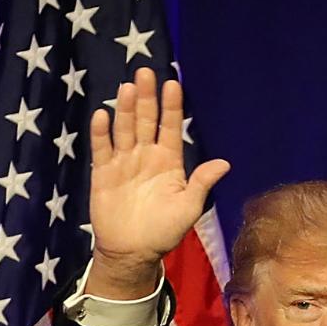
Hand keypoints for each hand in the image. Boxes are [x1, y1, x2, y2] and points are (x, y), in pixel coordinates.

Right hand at [86, 67, 229, 298]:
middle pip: (145, 120)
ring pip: (124, 128)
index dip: (171, 106)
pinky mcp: (103, 172)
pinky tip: (102, 115)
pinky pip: (102, 148)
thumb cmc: (164, 232)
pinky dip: (101, 132)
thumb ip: (202, 183)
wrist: (132, 252)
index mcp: (169, 161)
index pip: (171, 127)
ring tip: (127, 88)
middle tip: (144, 73)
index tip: (172, 83)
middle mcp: (146, 155)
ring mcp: (124, 161)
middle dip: (146, 97)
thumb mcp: (188, 208)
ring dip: (124, 109)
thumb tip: (225, 163)